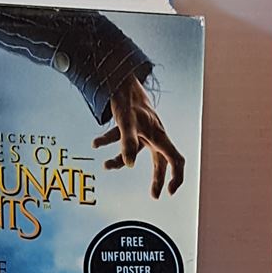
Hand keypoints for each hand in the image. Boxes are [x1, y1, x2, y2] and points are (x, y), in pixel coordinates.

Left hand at [94, 76, 185, 197]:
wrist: (120, 77)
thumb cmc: (127, 99)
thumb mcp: (126, 122)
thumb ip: (127, 144)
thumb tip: (129, 165)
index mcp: (159, 135)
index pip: (175, 160)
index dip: (176, 176)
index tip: (170, 191)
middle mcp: (154, 135)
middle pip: (160, 161)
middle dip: (157, 179)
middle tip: (155, 195)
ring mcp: (142, 131)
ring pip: (136, 152)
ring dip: (120, 162)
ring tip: (105, 165)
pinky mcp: (130, 125)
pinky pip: (121, 138)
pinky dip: (107, 142)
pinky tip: (95, 143)